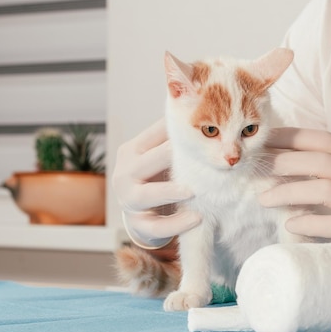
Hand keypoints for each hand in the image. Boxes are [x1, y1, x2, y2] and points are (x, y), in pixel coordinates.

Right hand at [112, 118, 200, 248]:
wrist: (142, 212)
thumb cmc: (157, 174)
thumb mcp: (159, 153)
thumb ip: (174, 136)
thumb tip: (202, 105)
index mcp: (132, 151)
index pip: (153, 136)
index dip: (177, 131)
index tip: (205, 126)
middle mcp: (125, 174)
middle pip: (146, 162)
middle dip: (170, 158)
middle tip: (199, 155)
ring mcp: (129, 201)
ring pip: (146, 195)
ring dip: (169, 192)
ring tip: (193, 191)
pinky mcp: (139, 224)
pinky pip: (156, 226)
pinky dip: (176, 224)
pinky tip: (197, 218)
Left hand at [259, 128, 330, 281]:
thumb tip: (286, 161)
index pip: (321, 139)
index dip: (289, 136)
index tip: (263, 139)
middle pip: (316, 161)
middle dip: (281, 162)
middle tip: (256, 169)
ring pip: (318, 189)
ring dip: (285, 192)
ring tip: (262, 199)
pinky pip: (329, 223)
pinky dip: (305, 222)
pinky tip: (289, 224)